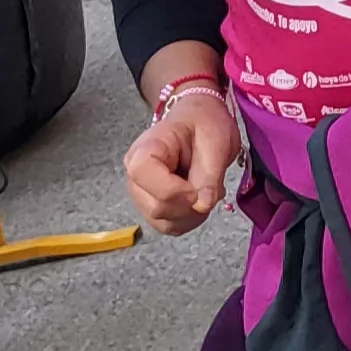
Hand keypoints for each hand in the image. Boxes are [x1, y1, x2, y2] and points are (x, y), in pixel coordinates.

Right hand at [124, 95, 239, 235]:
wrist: (198, 124)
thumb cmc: (204, 125)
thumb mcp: (216, 141)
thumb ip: (209, 174)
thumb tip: (203, 205)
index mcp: (144, 149)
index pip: (143, 174)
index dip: (174, 189)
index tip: (199, 187)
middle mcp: (134, 176)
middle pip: (156, 207)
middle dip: (190, 204)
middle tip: (210, 185)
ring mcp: (140, 195)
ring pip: (163, 222)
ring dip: (192, 214)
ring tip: (205, 190)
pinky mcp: (151, 208)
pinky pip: (169, 226)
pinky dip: (190, 219)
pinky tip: (199, 200)